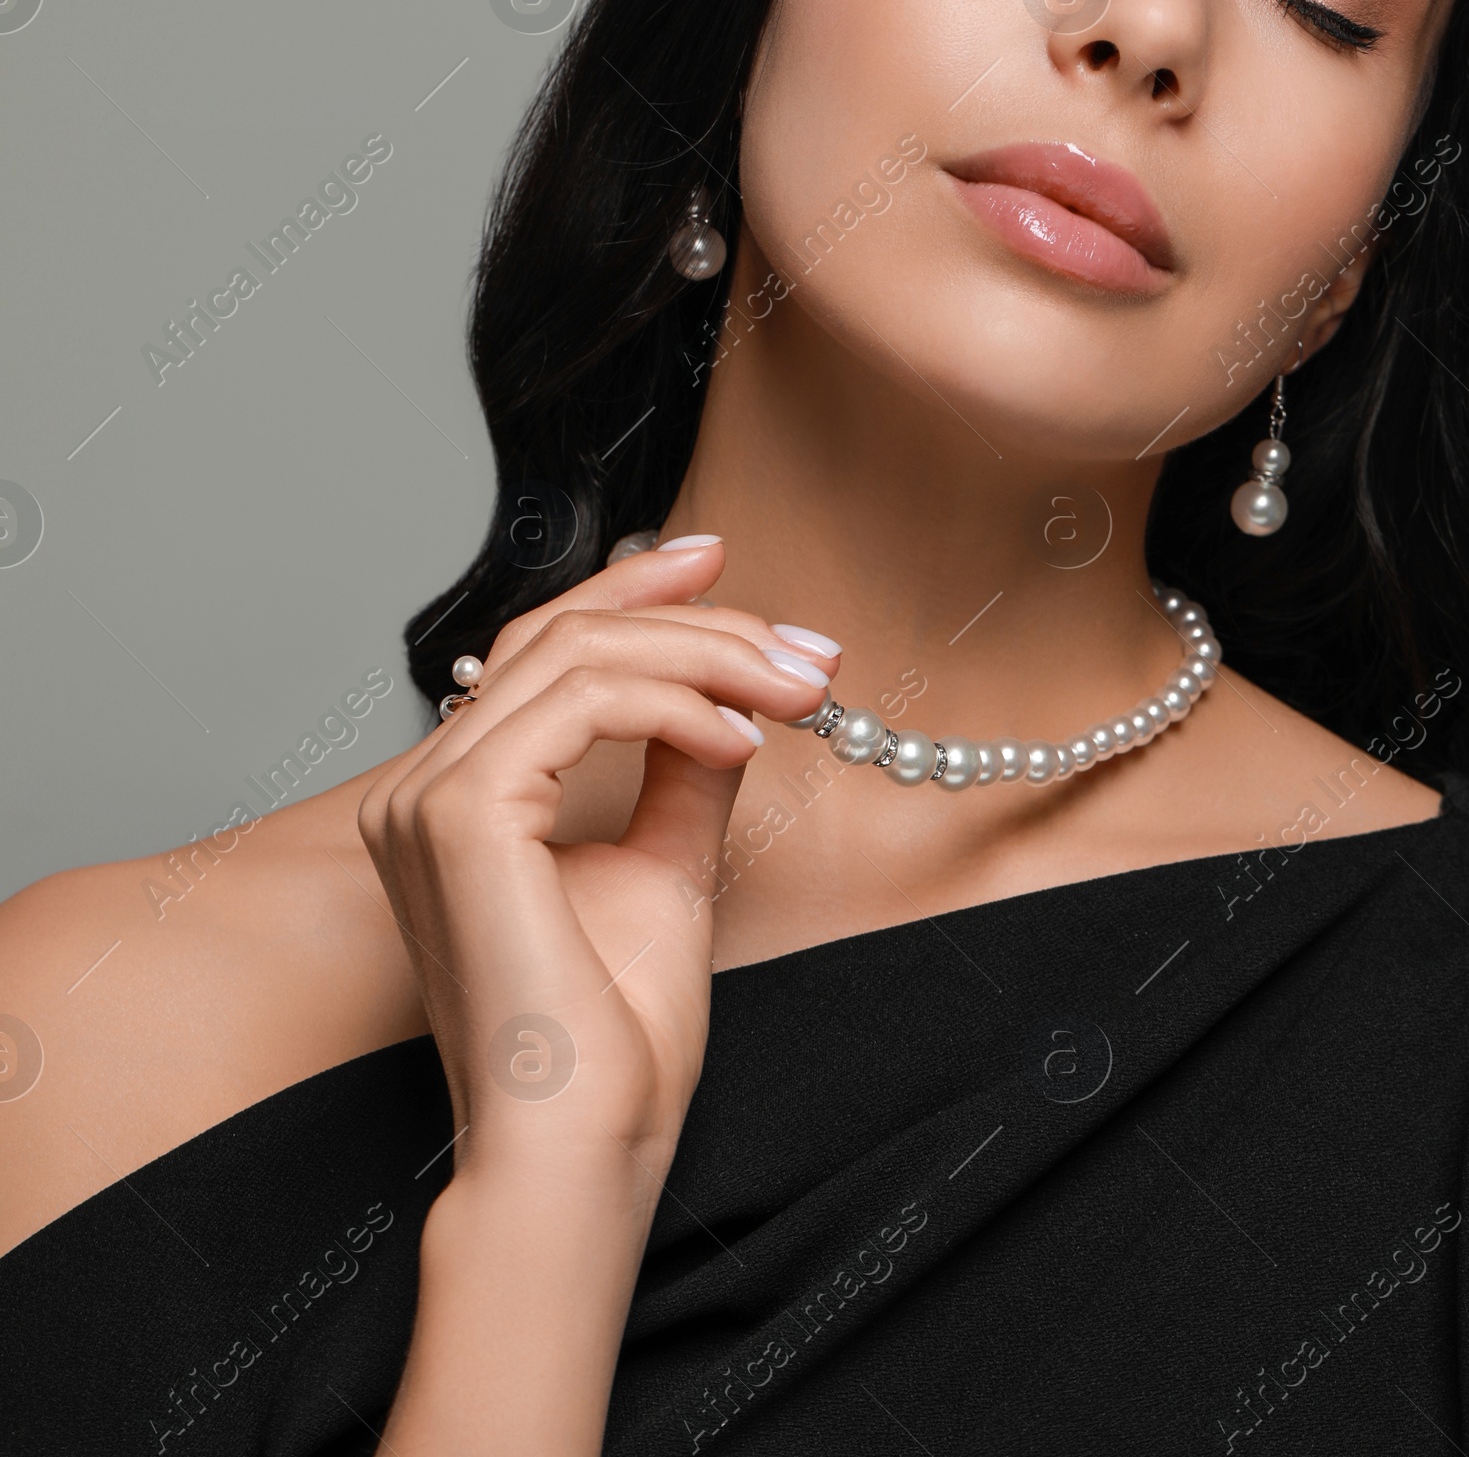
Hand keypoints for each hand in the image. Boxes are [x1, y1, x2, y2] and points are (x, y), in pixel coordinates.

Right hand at [357, 539, 832, 1191]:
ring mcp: (428, 796)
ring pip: (580, 656)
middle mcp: (421, 786)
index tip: (723, 562)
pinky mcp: (460, 813)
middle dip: (702, 625)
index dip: (633, 592)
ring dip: (709, 658)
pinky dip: (678, 702)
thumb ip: (680, 770)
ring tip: (798, 693)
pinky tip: (741, 738)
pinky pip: (583, 703)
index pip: (541, 650)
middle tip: (807, 653)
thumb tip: (730, 692)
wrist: (584, 1145)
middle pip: (567, 638)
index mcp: (454, 797)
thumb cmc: (613, 1040)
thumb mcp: (664, 867)